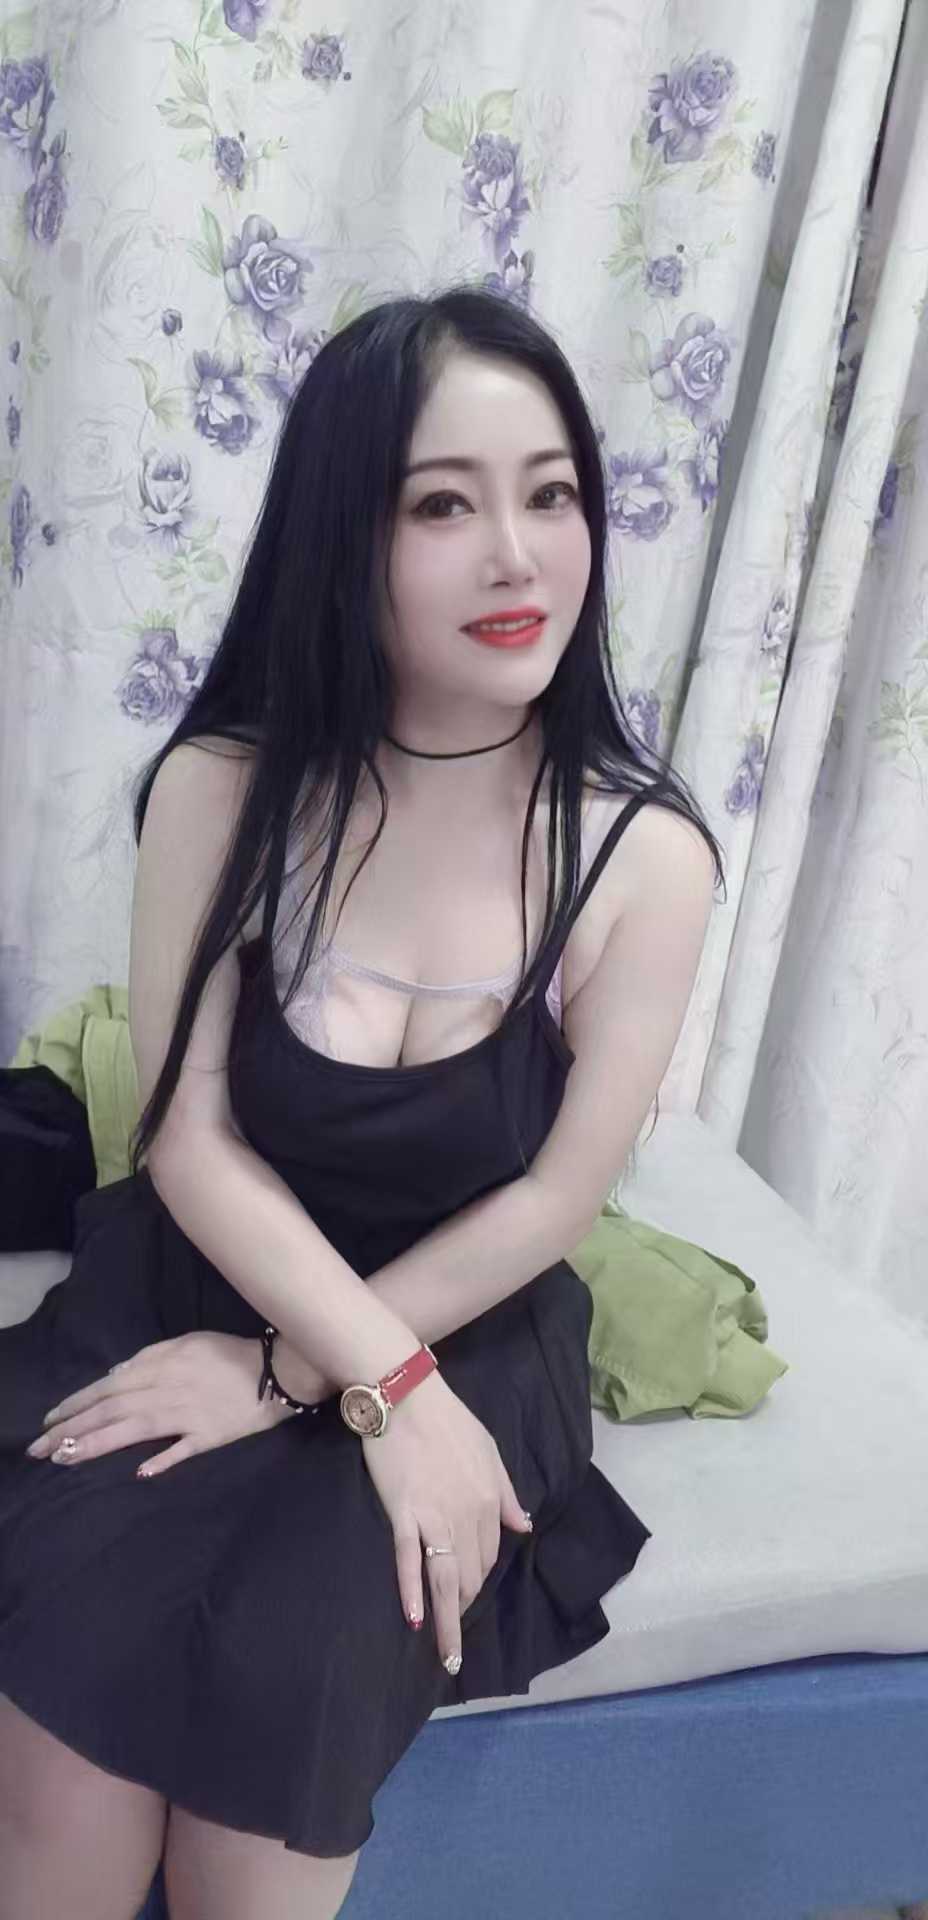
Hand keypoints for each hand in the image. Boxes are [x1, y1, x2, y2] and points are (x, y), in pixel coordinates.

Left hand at [25, 1332, 306, 1477]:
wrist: (277, 1370)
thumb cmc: (230, 1354)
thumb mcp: (189, 1342)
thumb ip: (152, 1356)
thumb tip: (117, 1374)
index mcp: (162, 1365)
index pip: (108, 1387)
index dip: (76, 1404)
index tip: (49, 1422)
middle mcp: (168, 1389)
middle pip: (112, 1409)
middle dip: (73, 1429)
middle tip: (41, 1449)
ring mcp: (189, 1413)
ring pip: (136, 1429)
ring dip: (99, 1444)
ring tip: (67, 1458)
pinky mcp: (212, 1434)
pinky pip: (184, 1448)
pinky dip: (163, 1459)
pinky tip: (139, 1472)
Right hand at [361, 1370, 532, 1673]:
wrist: (405, 1395)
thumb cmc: (447, 1420)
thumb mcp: (489, 1451)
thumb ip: (505, 1492)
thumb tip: (523, 1527)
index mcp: (488, 1500)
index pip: (489, 1553)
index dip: (480, 1579)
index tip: (470, 1597)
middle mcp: (467, 1515)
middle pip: (470, 1574)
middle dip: (465, 1606)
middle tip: (455, 1635)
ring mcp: (435, 1517)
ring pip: (447, 1579)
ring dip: (449, 1623)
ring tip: (447, 1657)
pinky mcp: (404, 1514)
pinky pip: (410, 1560)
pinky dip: (414, 1592)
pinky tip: (417, 1620)